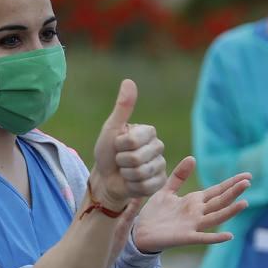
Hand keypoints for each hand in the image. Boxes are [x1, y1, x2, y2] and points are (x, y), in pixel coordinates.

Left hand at [91, 79, 166, 207]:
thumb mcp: (111, 129)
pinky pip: (146, 186)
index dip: (120, 145)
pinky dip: (133, 186)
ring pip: (141, 173)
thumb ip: (122, 107)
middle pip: (138, 158)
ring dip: (126, 174)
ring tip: (125, 171)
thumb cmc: (107, 152)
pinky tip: (131, 182)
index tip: (117, 145)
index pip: (133, 140)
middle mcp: (158, 147)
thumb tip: (129, 81)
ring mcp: (160, 165)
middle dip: (122, 161)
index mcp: (148, 132)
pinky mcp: (159, 182)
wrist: (106, 178)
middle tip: (120, 160)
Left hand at [133, 156, 250, 252]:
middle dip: (233, 192)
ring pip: (216, 217)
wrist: (140, 233)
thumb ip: (179, 176)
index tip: (247, 176)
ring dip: (230, 211)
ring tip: (244, 203)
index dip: (231, 183)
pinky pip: (203, 237)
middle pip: (220, 201)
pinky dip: (216, 237)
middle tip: (247, 182)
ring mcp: (193, 225)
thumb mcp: (166, 191)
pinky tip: (229, 235)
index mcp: (194, 201)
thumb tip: (192, 158)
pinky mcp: (186, 237)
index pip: (217, 191)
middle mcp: (197, 212)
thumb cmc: (154, 213)